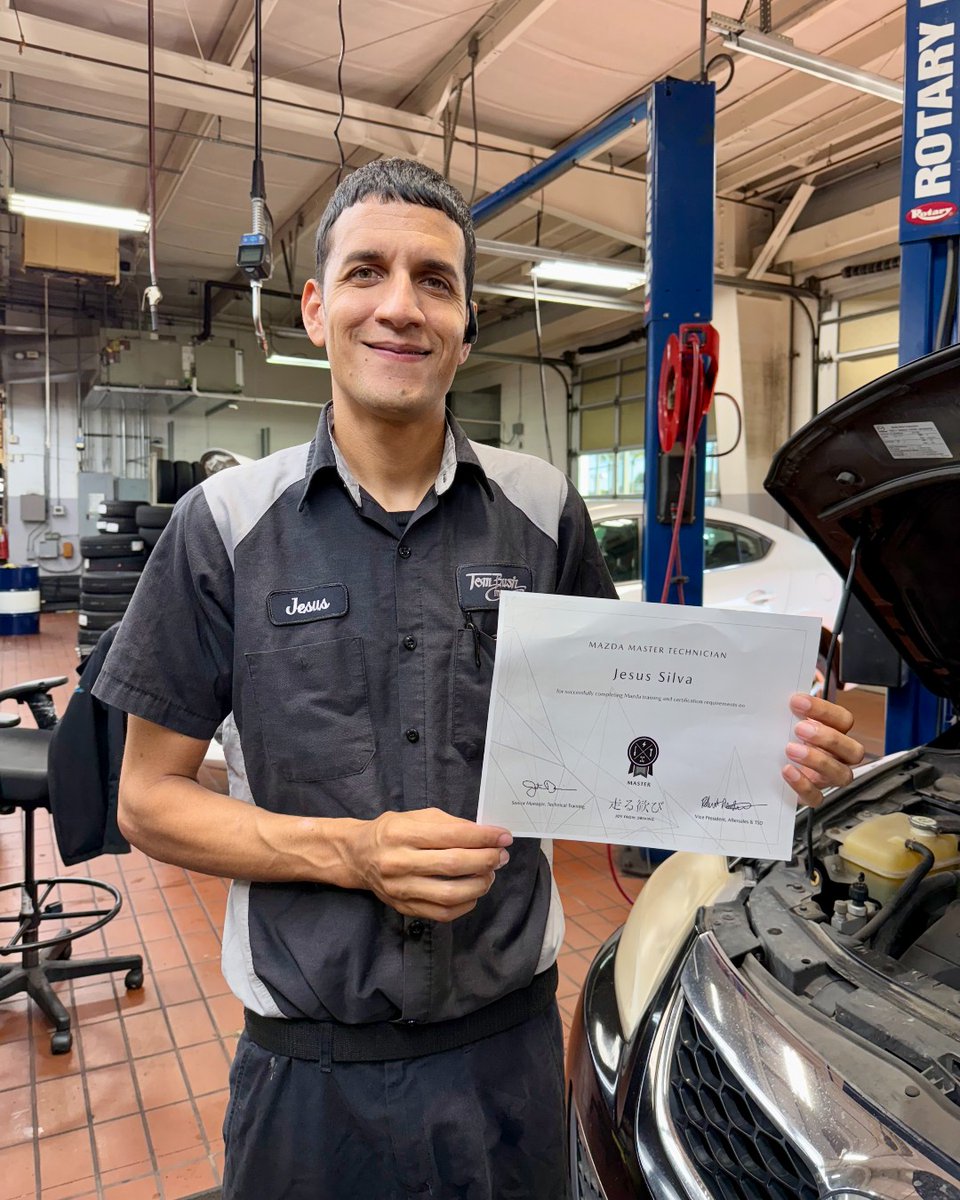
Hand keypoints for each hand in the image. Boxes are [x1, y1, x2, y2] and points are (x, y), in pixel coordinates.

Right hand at [347, 807, 512, 922]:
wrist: (358, 856)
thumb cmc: (392, 832)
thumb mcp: (417, 816)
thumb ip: (449, 824)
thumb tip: (485, 834)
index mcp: (402, 833)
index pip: (451, 835)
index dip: (483, 837)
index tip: (504, 836)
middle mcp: (399, 862)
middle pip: (453, 865)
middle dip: (486, 859)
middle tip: (501, 855)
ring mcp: (401, 889)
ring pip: (450, 894)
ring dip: (479, 884)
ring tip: (490, 873)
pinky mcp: (404, 907)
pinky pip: (442, 913)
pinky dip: (466, 904)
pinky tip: (474, 891)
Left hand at [782, 693, 864, 808]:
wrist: (772, 767)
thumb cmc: (786, 737)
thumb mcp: (789, 722)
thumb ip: (790, 712)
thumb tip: (774, 698)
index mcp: (837, 733)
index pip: (844, 720)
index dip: (823, 710)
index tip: (796, 701)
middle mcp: (839, 757)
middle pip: (853, 750)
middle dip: (828, 738)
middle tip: (800, 728)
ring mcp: (829, 778)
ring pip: (841, 774)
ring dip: (818, 761)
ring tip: (791, 749)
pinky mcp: (813, 795)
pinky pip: (817, 797)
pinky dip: (803, 785)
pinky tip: (787, 771)